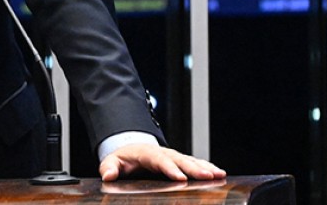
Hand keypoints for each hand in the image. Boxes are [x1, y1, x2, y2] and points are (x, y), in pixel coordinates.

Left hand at [98, 144, 225, 181]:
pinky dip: (206, 167)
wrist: (130, 149)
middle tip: (207, 176)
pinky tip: (218, 174)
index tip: (180, 177)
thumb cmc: (123, 158)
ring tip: (219, 174)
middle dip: (194, 168)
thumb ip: (109, 168)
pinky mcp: (179, 161)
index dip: (170, 168)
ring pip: (190, 160)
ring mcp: (173, 156)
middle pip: (180, 159)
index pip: (159, 160)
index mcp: (147, 153)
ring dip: (205, 167)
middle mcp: (163, 153)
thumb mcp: (112, 162)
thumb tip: (108, 175)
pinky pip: (194, 163)